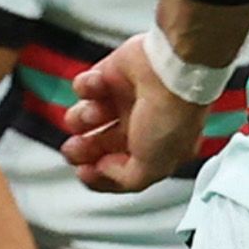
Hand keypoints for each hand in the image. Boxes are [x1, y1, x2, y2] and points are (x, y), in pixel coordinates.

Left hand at [59, 37, 208, 192]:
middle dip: (82, 149)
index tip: (86, 173)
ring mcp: (126, 98)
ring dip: (82, 118)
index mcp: (158, 148)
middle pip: (100, 144)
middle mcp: (142, 124)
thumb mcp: (153, 166)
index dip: (100, 173)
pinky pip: (85, 86)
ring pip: (88, 116)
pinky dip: (86, 87)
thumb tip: (104, 171)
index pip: (122, 168)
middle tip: (74, 149)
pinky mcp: (112, 74)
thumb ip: (125, 179)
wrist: (170, 70)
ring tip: (91, 114)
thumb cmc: (173, 114)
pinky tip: (98, 87)